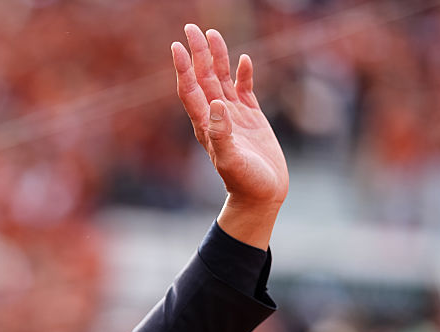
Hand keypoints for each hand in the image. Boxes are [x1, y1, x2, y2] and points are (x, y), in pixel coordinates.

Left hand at [173, 24, 288, 248]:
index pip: (190, 90)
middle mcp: (217, 117)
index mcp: (207, 125)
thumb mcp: (232, 160)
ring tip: (212, 34)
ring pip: (222, 80)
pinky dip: (243, 75)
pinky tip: (244, 60)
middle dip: (197, 54)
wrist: (262, 196)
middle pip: (203, 78)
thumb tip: (216, 104)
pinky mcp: (251, 119)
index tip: (177, 46)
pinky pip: (245, 90)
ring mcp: (234, 116)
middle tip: (192, 28)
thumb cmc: (245, 183)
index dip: (183, 68)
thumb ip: (222, 133)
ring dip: (217, 58)